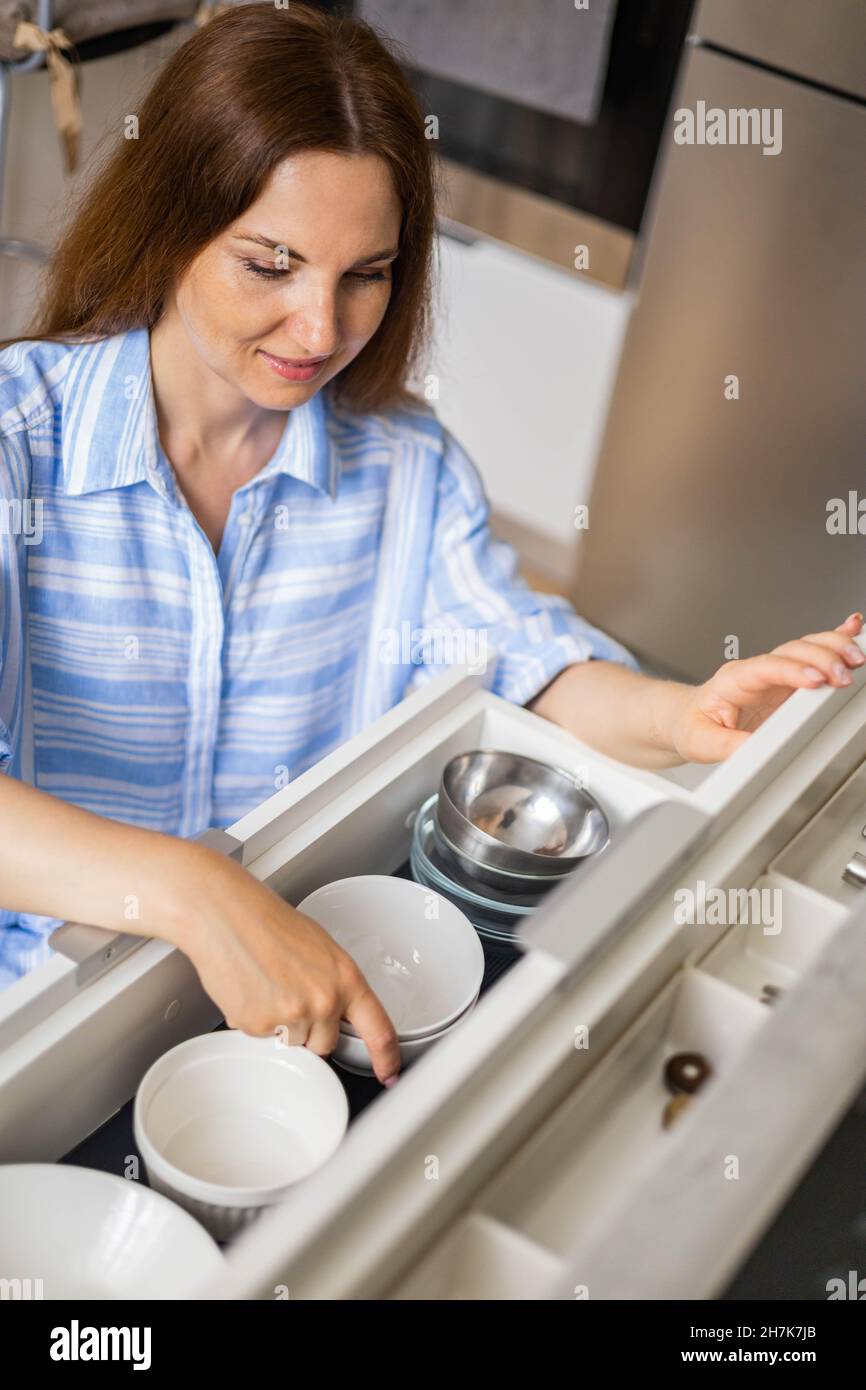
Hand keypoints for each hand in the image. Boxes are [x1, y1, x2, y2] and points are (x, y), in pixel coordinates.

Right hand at [162, 842, 401, 1085]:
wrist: (228, 916)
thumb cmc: (271, 924)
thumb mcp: (322, 950)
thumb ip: (334, 985)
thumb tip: (335, 1010)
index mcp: (346, 980)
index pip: (379, 1031)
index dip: (386, 1058)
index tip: (389, 1073)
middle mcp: (324, 1002)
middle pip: (325, 1044)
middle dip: (310, 1030)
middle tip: (290, 995)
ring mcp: (292, 1016)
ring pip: (291, 1042)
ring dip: (280, 1025)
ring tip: (267, 986)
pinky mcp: (259, 1025)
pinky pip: (260, 1036)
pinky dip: (253, 1019)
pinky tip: (249, 989)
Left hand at [669, 613, 865, 763]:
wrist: (687, 718)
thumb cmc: (693, 725)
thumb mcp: (700, 741)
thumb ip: (725, 744)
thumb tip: (752, 749)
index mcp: (733, 680)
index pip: (765, 668)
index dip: (791, 670)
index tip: (815, 679)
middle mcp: (757, 671)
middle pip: (792, 652)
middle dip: (821, 659)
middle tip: (843, 675)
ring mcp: (775, 673)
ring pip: (807, 647)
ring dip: (833, 647)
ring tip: (857, 656)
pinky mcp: (789, 679)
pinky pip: (813, 653)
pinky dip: (834, 639)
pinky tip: (852, 629)